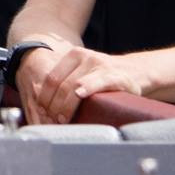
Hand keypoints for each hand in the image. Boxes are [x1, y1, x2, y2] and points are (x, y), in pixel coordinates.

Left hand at [27, 44, 141, 123]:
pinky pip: (97, 82)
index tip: (42, 111)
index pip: (52, 78)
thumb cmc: (103, 78)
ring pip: (75, 86)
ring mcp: (101, 65)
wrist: (134, 72)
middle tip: (52, 120)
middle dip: (54, 105)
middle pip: (62, 84)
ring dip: (66, 105)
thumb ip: (66, 81)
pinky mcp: (116, 76)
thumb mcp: (83, 72)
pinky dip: (87, 88)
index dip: (44, 96)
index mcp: (74, 55)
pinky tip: (81, 95)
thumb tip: (40, 105)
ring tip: (62, 119)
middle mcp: (86, 57)